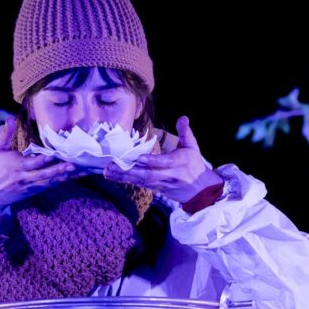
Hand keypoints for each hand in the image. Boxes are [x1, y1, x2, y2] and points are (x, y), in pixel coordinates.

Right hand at [0, 119, 77, 213]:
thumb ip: (5, 134)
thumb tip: (10, 118)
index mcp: (16, 165)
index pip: (32, 163)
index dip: (43, 160)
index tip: (55, 154)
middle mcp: (24, 176)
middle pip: (43, 174)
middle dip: (58, 169)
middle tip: (73, 164)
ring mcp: (30, 185)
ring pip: (48, 181)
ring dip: (63, 176)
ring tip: (77, 171)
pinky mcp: (33, 191)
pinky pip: (48, 186)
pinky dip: (59, 182)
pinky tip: (71, 178)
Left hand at [103, 116, 223, 203]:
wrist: (200, 190)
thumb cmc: (194, 165)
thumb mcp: (193, 147)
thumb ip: (185, 132)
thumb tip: (183, 117)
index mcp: (181, 162)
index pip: (166, 162)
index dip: (153, 161)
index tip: (139, 158)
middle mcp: (170, 175)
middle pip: (149, 175)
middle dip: (130, 171)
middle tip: (113, 165)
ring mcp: (162, 184)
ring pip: (142, 181)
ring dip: (124, 176)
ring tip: (108, 171)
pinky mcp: (156, 189)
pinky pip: (140, 185)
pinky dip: (126, 180)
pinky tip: (114, 176)